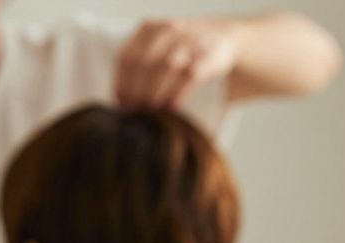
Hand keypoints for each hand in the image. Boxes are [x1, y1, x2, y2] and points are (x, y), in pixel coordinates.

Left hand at [115, 18, 239, 109]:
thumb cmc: (185, 50)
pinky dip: (179, 92)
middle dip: (136, 90)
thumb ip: (143, 62)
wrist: (223, 38)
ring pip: (166, 67)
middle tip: (134, 111)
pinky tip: (172, 106)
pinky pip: (191, 75)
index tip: (121, 102)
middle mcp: (168, 31)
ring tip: (150, 111)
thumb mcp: (161, 46)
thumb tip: (122, 97)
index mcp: (149, 29)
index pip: (127, 56)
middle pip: (144, 62)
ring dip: (155, 92)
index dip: (122, 81)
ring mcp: (189, 42)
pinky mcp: (209, 56)